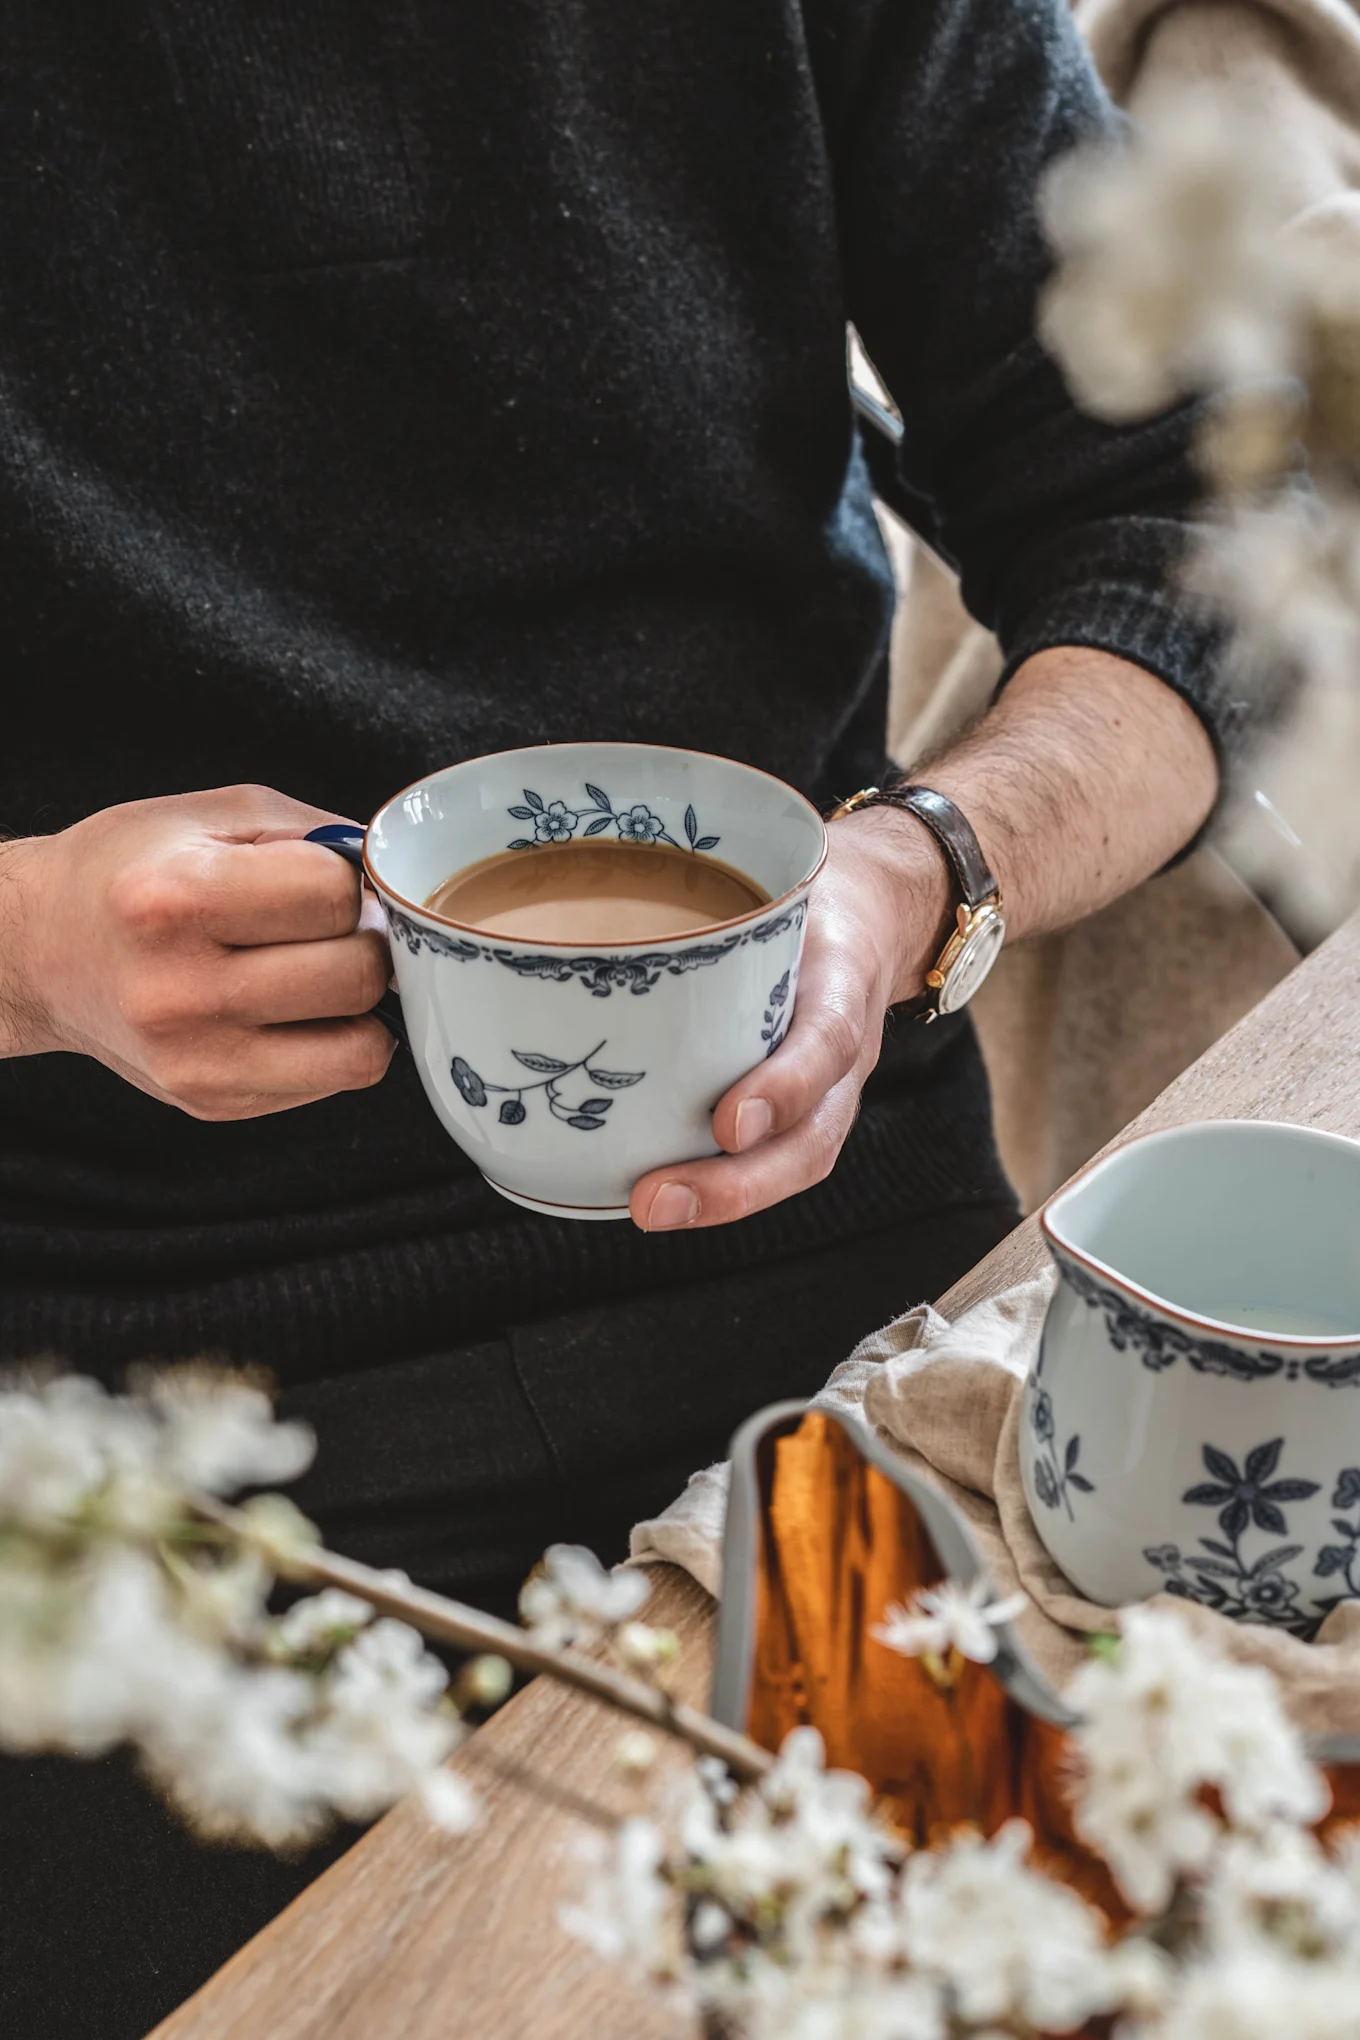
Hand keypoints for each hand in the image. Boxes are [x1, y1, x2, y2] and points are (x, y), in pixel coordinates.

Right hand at [0, 785, 394, 1117]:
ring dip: (362, 1006)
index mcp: (175, 899)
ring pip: (363, 1048)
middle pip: (359, 977)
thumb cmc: (129, 873)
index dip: (347, 882)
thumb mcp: (211, 818)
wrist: (39, 951)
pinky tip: (287, 1011)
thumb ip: (315, 837)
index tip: (321, 880)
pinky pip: (332, 1080)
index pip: (336, 897)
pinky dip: (331, 1042)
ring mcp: (196, 1060)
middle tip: (330, 930)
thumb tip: (400, 882)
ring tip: (319, 974)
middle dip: (365, 943)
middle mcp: (180, 990)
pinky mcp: (212, 1103)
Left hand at [628, 808, 952, 1229]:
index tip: (727, 1125)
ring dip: (726, 1200)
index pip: (826, 1038)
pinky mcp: (805, 1109)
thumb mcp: (780, 877)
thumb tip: (583, 898)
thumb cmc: (803, 898)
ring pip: (796, 1162)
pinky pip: (774, 1158)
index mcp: (841, 979)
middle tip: (654, 1201)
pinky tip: (653, 1195)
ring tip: (650, 1211)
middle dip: (738, 1183)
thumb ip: (714, 892)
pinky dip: (720, 1186)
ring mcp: (830, 1090)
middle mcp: (843, 1050)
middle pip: (812, 1137)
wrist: (871, 912)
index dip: (783, 1087)